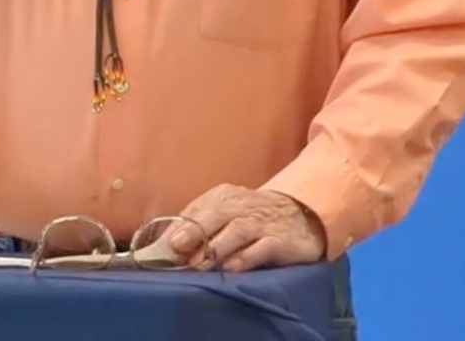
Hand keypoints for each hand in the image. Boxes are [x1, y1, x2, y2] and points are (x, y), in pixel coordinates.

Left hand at [167, 185, 325, 270]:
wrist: (300, 215)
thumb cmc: (253, 217)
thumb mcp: (226, 212)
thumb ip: (201, 224)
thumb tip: (169, 244)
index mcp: (224, 196)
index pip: (198, 209)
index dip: (180, 227)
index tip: (164, 245)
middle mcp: (242, 205)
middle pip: (216, 215)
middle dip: (196, 231)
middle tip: (178, 248)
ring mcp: (262, 222)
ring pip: (236, 231)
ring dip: (216, 247)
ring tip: (199, 264)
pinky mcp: (280, 240)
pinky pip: (261, 248)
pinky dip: (245, 257)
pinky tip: (231, 267)